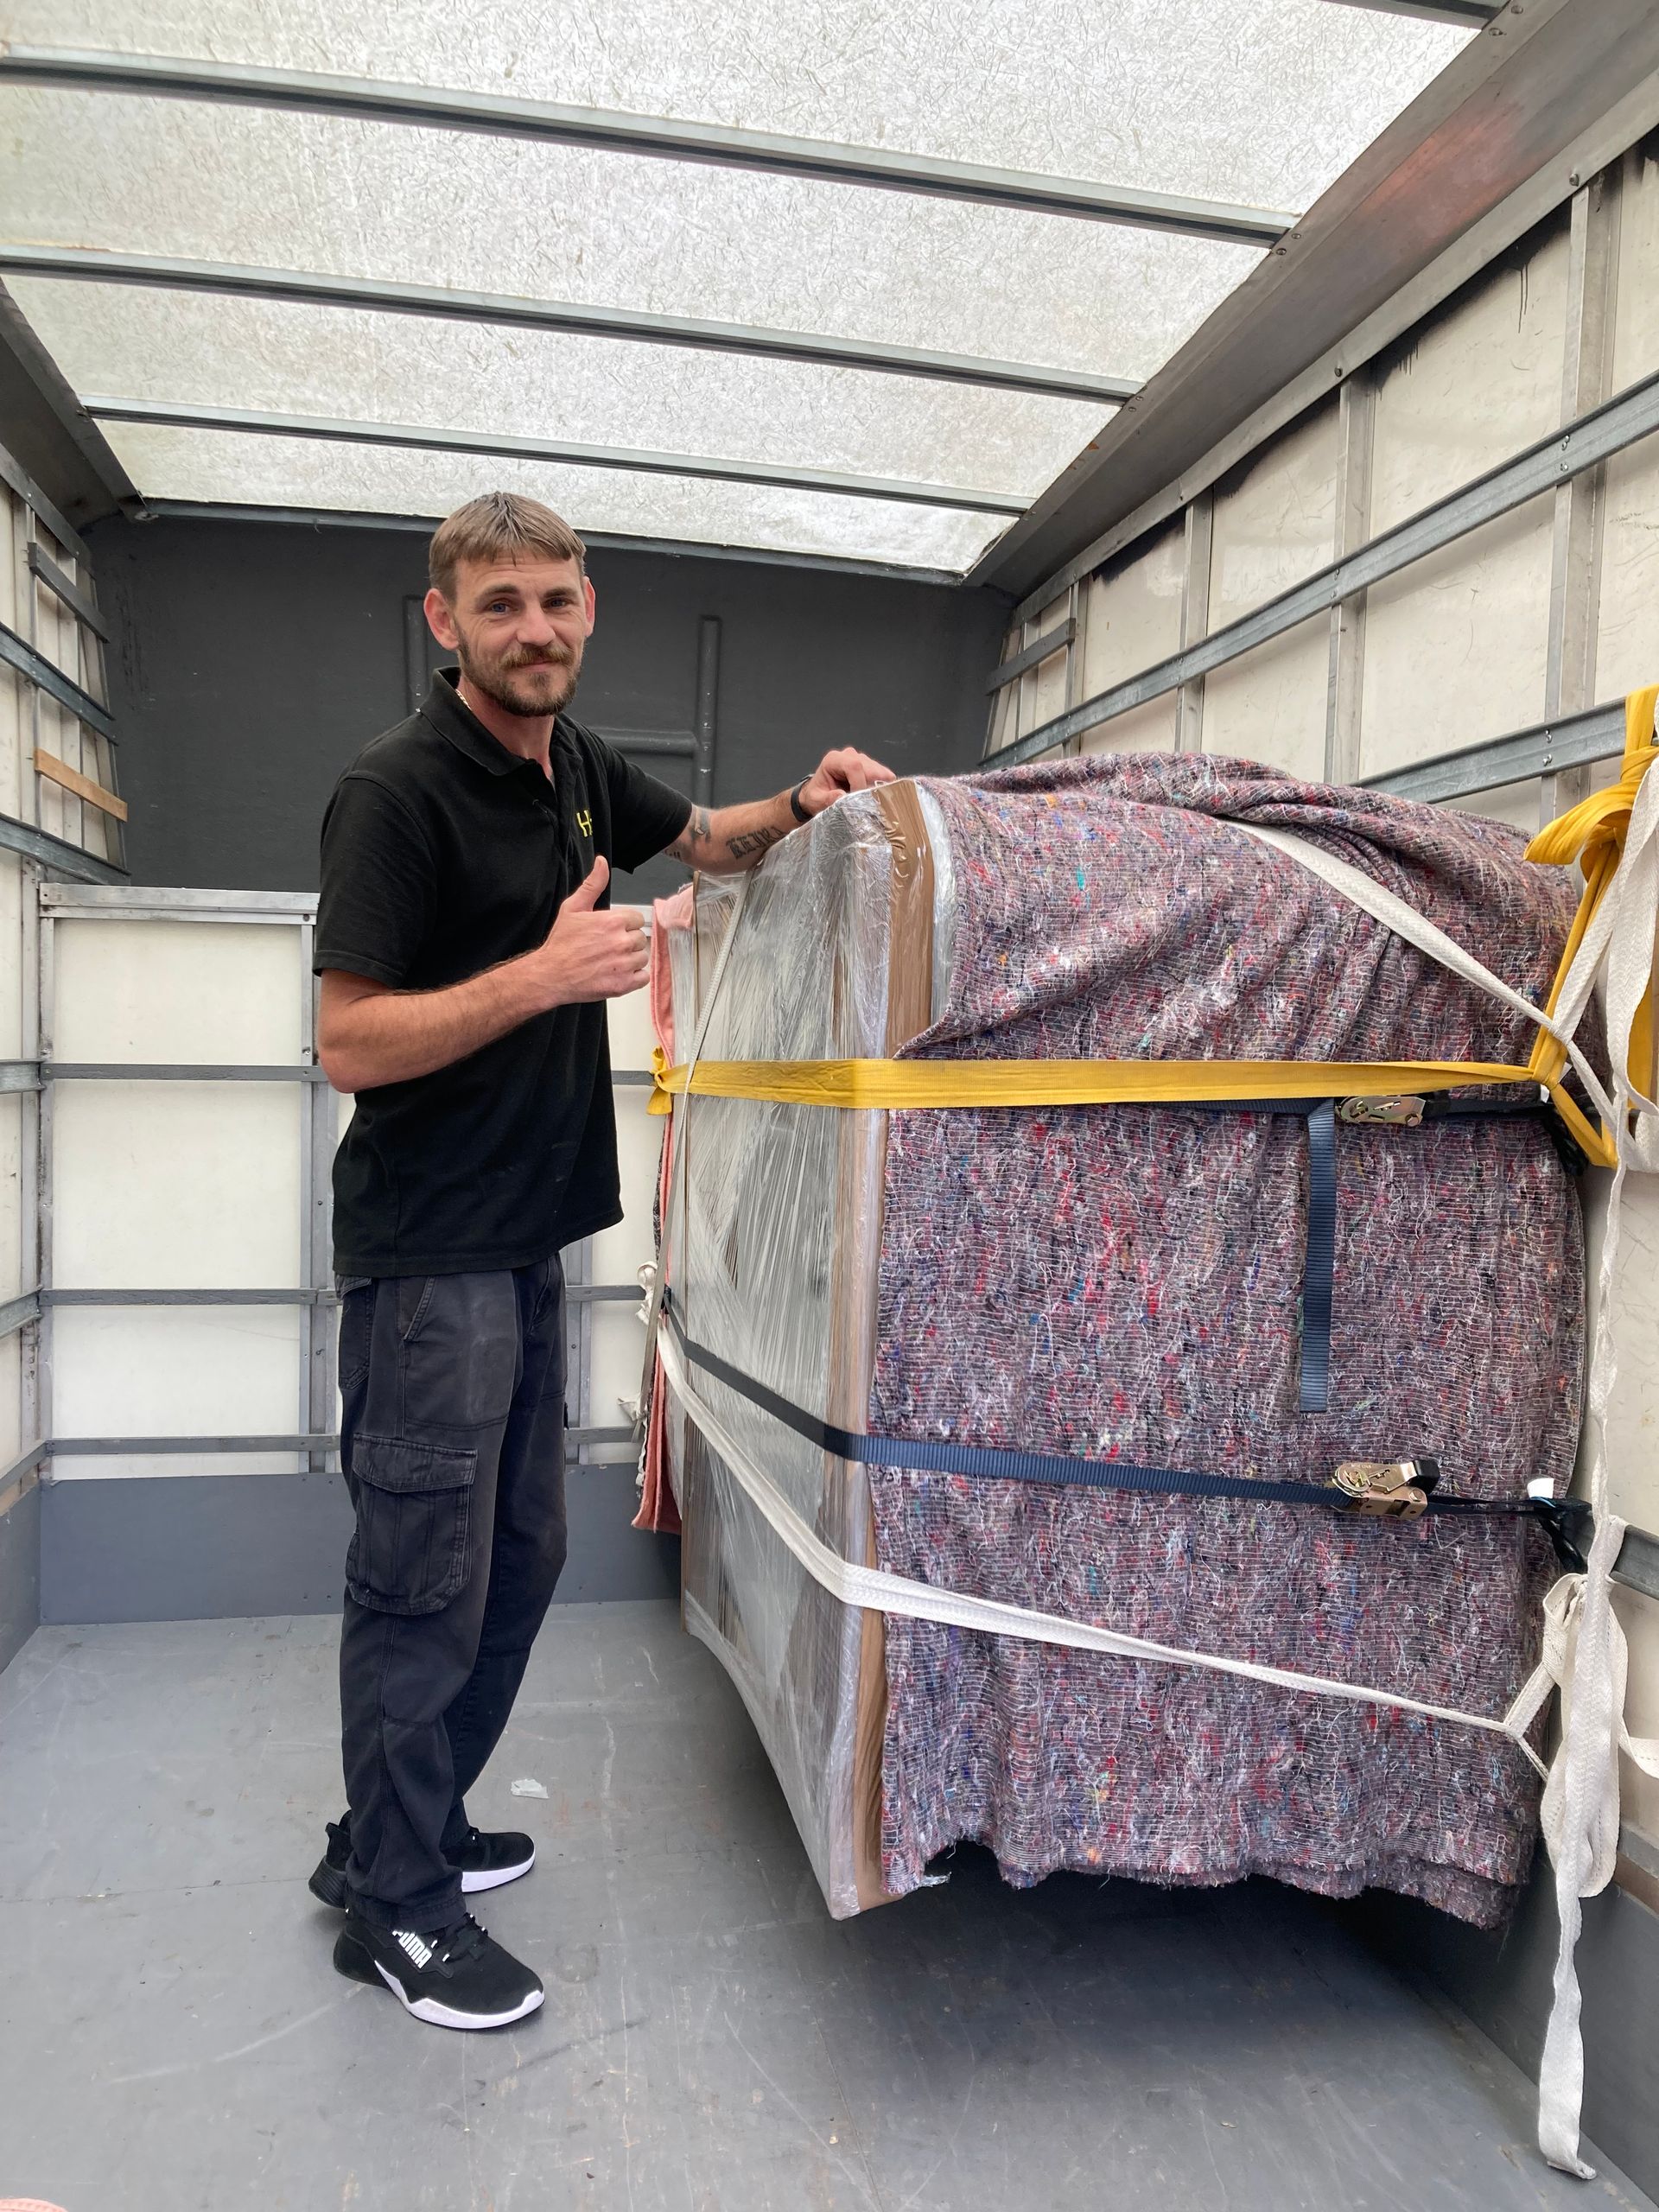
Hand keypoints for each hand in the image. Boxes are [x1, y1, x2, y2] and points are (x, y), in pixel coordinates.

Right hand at [526, 857, 647, 1005]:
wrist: (550, 974)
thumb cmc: (561, 944)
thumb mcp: (573, 907)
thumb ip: (593, 884)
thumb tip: (601, 862)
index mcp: (613, 921)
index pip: (636, 919)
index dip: (625, 925)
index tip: (612, 931)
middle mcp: (621, 942)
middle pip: (640, 938)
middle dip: (627, 942)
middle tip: (608, 947)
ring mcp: (624, 964)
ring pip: (642, 957)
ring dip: (631, 959)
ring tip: (611, 961)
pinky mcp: (624, 984)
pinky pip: (643, 977)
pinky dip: (634, 977)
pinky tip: (617, 973)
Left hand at [796, 746, 895, 816]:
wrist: (818, 793)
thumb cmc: (816, 795)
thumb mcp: (817, 800)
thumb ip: (828, 799)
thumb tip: (843, 796)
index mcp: (833, 760)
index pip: (854, 766)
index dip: (860, 783)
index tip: (859, 800)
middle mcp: (848, 755)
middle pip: (870, 767)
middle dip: (874, 786)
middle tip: (870, 803)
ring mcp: (860, 759)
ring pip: (879, 771)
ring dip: (879, 787)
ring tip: (871, 800)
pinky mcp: (869, 766)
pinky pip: (882, 775)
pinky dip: (882, 786)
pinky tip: (875, 796)